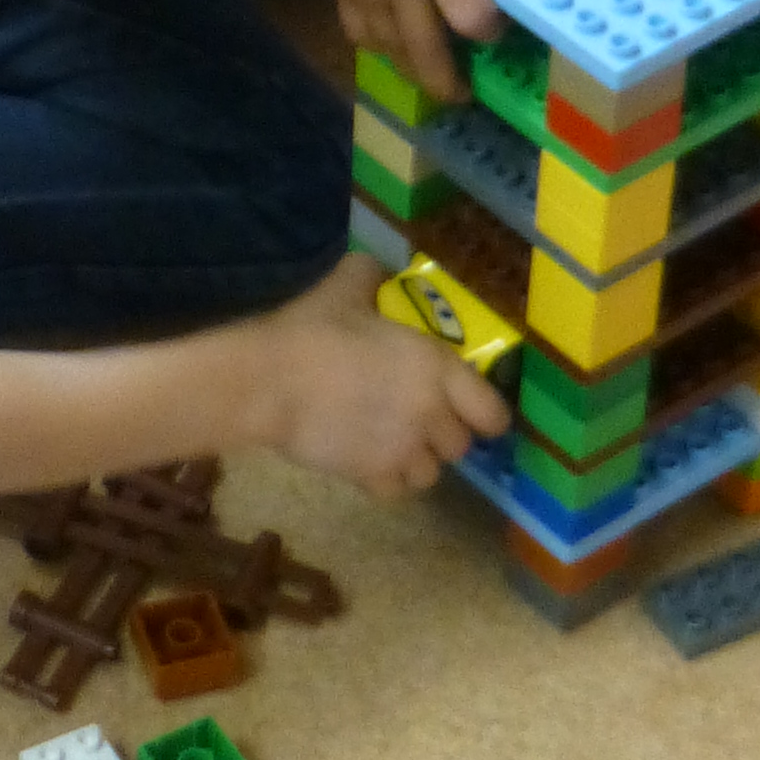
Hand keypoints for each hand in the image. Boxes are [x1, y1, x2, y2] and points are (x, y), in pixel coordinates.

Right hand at [243, 256, 509, 496]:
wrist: (267, 381)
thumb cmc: (311, 333)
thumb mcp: (343, 289)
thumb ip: (368, 276)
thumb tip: (373, 268)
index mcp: (437, 368)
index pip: (492, 413)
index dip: (483, 413)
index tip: (469, 409)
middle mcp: (430, 415)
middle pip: (460, 445)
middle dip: (443, 434)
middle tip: (417, 419)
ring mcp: (402, 450)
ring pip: (430, 473)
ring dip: (417, 461)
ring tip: (393, 444)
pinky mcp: (370, 476)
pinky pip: (395, 491)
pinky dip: (386, 480)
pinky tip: (367, 462)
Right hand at [297, 0, 576, 97]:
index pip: (469, 16)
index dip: (490, 30)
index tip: (504, 28)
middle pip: (425, 55)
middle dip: (447, 82)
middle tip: (466, 93)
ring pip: (391, 51)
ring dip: (414, 70)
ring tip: (435, 78)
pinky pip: (361, 33)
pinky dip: (380, 47)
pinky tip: (393, 45)